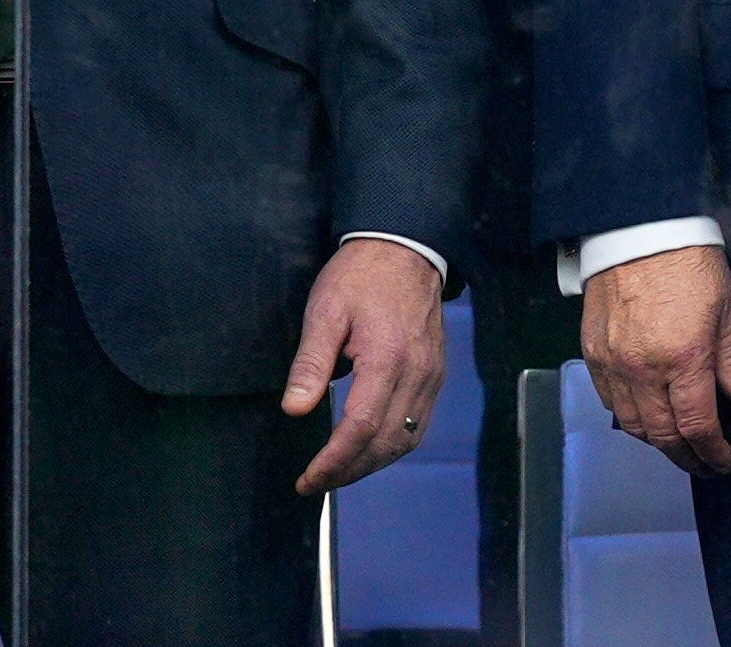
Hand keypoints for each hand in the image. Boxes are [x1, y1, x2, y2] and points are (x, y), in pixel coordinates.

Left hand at [282, 238, 446, 493]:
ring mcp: (431, 375)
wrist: (405, 247)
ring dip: (371, 464)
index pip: (361, 427)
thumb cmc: (361, 275)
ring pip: (406, 439)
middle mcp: (417, 373)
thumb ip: (311, 362)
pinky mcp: (435, 373)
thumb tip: (295, 408)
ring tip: (338, 472)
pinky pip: (418, 424)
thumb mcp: (325, 311)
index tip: (308, 479)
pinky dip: (392, 446)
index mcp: (387, 358)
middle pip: (386, 442)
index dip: (334, 461)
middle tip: (316, 483)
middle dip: (349, 471)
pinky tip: (369, 448)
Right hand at [581, 244, 730, 475]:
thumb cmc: (690, 263)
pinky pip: (608, 400)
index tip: (722, 462)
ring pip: (632, 424)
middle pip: (662, 435)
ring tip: (676, 444)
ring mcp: (614, 363)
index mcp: (684, 358)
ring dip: (656, 441)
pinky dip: (628, 416)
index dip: (712, 453)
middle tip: (702, 463)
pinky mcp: (593, 352)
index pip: (697, 426)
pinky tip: (644, 415)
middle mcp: (644, 368)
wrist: (642, 231)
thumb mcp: (728, 310)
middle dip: (685, 457)